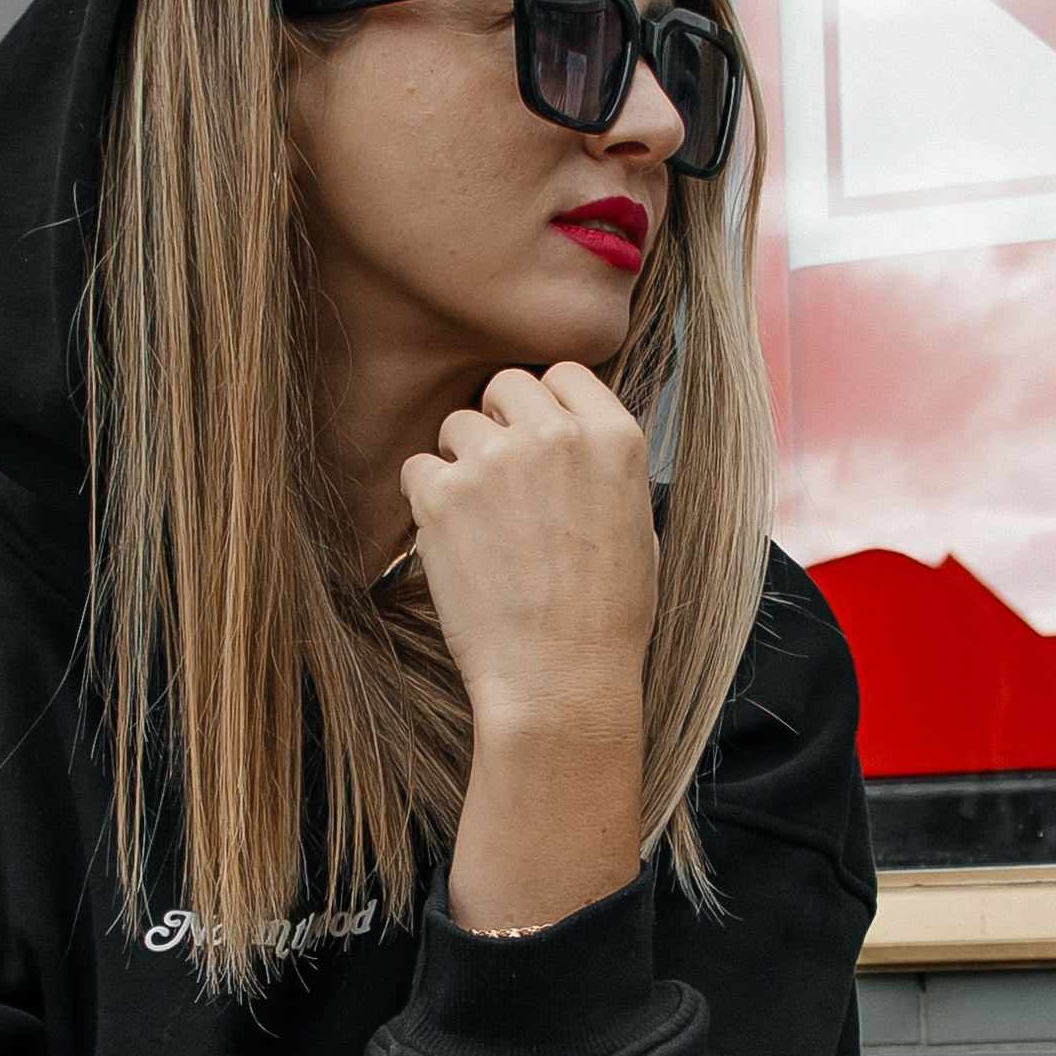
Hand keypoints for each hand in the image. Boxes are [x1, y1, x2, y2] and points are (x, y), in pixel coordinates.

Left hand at [400, 363, 656, 749]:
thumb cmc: (606, 620)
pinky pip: (417, 469)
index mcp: (615, 438)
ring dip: (460, 463)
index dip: (545, 404)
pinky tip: (453, 544)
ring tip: (480, 526)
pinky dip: (426, 501)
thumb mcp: (638, 529)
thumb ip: (604, 469)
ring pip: (456, 425)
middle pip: (505, 385)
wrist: (561, 682)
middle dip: (499, 422)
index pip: (563, 373)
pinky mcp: (444, 495)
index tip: (537, 441)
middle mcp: (556, 435)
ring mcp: (496, 461)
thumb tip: (574, 440)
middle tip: (500, 481)